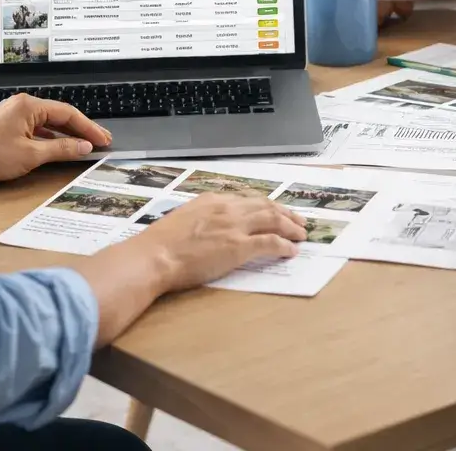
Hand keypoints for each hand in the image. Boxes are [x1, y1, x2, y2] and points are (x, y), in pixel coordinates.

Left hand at [0, 93, 111, 189]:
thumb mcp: (31, 155)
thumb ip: (61, 150)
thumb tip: (84, 147)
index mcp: (29, 106)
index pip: (67, 113)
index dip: (88, 128)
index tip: (103, 139)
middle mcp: (21, 104)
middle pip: (59, 115)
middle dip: (80, 129)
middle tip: (101, 141)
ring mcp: (13, 113)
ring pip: (47, 122)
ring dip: (66, 134)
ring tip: (84, 144)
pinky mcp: (7, 124)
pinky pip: (35, 127)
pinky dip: (50, 136)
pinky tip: (58, 146)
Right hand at [72, 194, 307, 344]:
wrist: (154, 256)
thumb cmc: (160, 244)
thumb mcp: (183, 219)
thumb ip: (201, 218)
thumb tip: (210, 227)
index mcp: (213, 200)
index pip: (248, 199)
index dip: (266, 206)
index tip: (276, 211)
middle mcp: (227, 208)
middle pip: (266, 206)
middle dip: (285, 213)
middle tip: (299, 221)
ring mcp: (235, 226)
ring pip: (273, 220)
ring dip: (291, 226)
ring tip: (301, 234)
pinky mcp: (239, 247)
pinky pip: (271, 243)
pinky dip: (284, 245)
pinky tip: (291, 250)